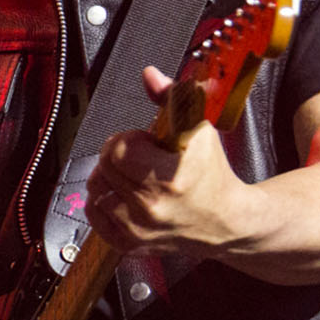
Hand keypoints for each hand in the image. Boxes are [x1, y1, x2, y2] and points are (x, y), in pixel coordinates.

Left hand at [83, 65, 249, 256]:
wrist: (225, 222)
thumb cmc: (212, 176)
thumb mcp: (198, 130)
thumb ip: (171, 99)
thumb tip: (149, 75)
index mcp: (169, 178)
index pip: (117, 149)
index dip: (129, 139)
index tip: (144, 142)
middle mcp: (151, 207)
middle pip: (103, 166)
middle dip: (118, 155)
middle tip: (140, 158)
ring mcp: (138, 229)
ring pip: (95, 189)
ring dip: (110, 178)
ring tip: (135, 177)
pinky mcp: (129, 244)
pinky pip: (93, 212)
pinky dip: (104, 200)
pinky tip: (126, 195)